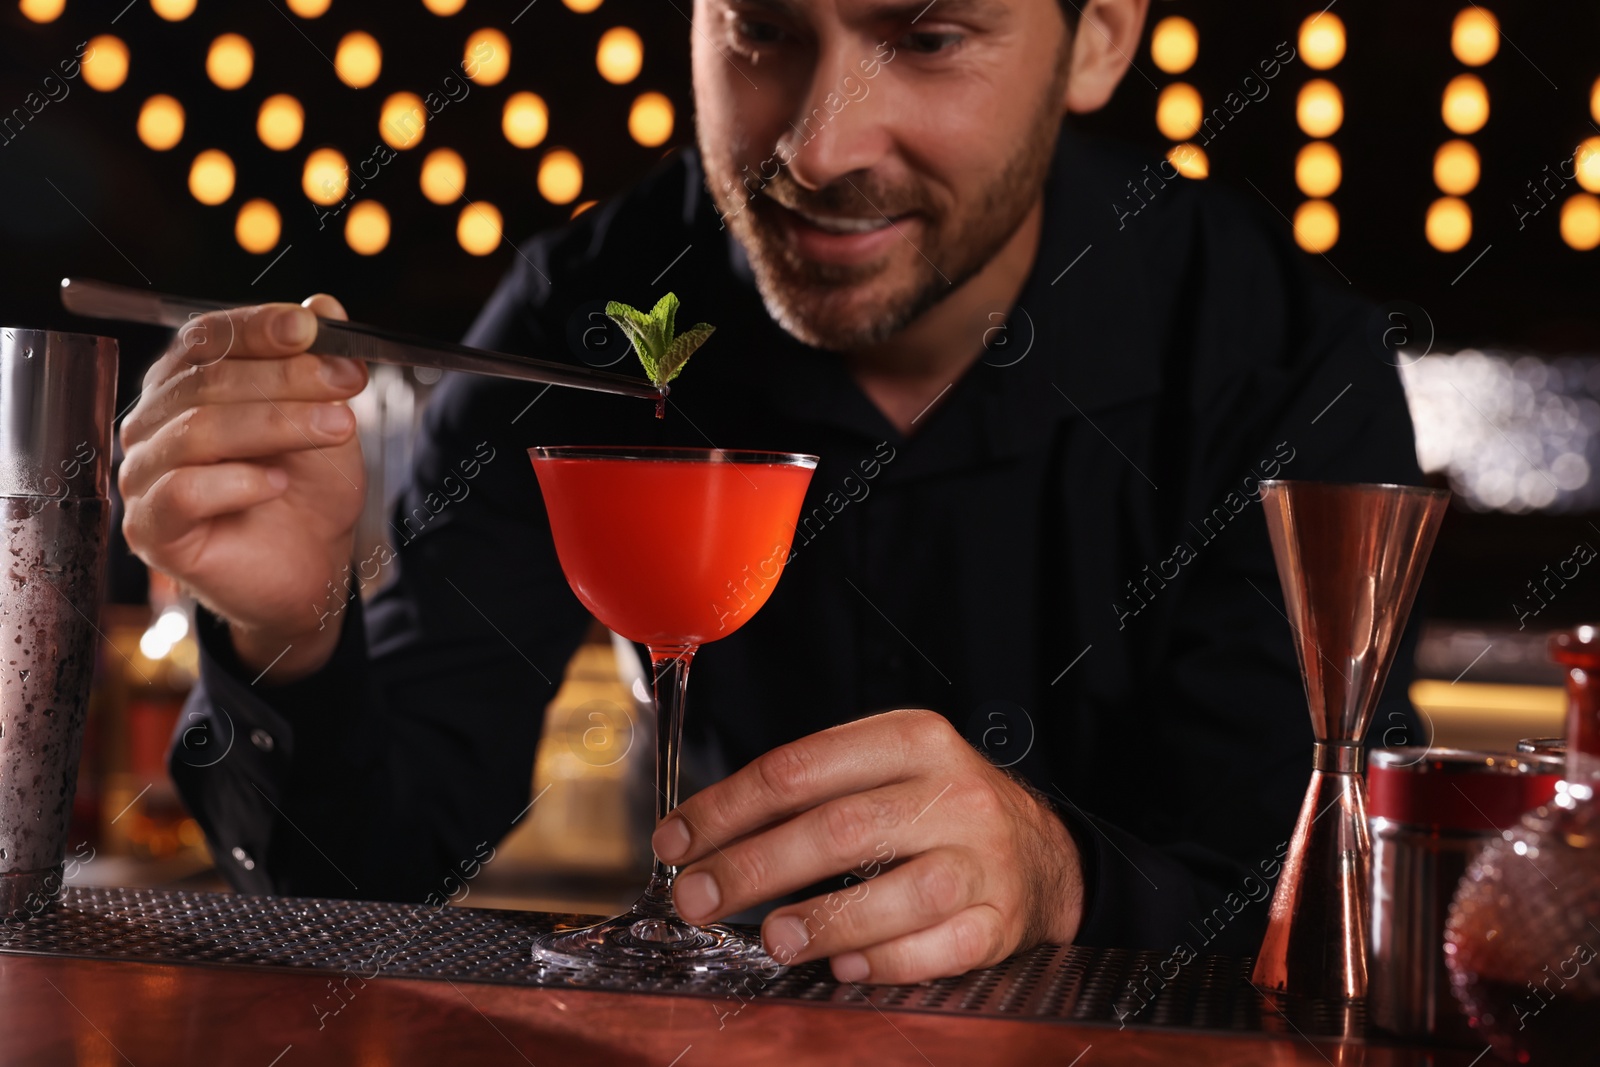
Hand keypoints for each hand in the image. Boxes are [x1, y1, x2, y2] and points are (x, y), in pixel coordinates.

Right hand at [119, 297, 367, 681]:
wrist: (311, 569)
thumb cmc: (308, 491)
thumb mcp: (327, 418)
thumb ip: (320, 364)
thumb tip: (323, 306)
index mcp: (186, 385)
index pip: (207, 337)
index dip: (260, 327)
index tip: (313, 328)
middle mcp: (153, 422)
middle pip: (206, 380)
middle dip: (287, 376)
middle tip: (349, 382)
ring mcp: (143, 475)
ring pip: (198, 430)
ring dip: (276, 423)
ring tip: (337, 428)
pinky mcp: (150, 529)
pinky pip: (181, 490)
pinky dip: (237, 482)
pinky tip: (278, 484)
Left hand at [651, 709, 1083, 983]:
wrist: (1046, 853)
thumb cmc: (939, 812)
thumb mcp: (887, 771)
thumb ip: (810, 794)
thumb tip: (705, 840)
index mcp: (912, 739)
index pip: (800, 768)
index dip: (727, 808)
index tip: (678, 841)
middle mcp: (952, 792)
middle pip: (837, 827)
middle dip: (753, 866)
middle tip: (695, 898)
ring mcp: (983, 858)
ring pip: (897, 890)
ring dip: (824, 919)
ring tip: (771, 938)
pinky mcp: (1002, 919)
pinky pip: (938, 948)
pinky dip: (885, 961)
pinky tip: (843, 966)